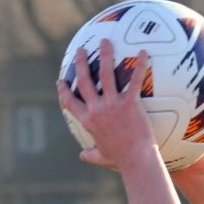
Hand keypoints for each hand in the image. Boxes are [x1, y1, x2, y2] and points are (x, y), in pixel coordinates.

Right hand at [57, 40, 156, 171]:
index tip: (60, 82)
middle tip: (80, 50)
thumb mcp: (102, 157)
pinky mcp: (129, 104)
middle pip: (84, 81)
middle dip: (81, 63)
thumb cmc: (120, 160)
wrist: (136, 162)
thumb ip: (91, 155)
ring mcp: (112, 105)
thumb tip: (82, 156)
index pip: (71, 103)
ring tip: (105, 41)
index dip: (64, 92)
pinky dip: (139, 65)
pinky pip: (134, 80)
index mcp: (88, 121)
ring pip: (105, 74)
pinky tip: (143, 52)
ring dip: (104, 55)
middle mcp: (97, 110)